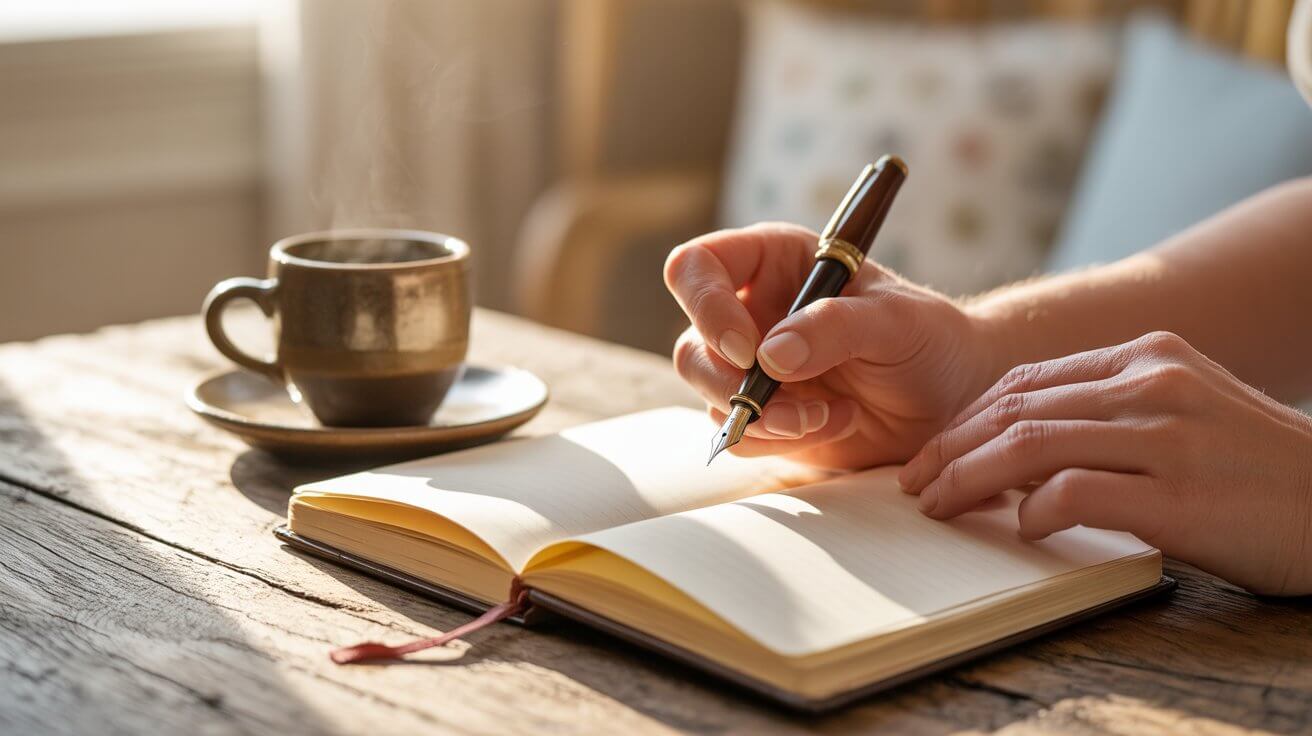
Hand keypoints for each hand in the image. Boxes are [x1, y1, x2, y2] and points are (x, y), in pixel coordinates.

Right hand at [664, 222, 998, 469]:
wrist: (952, 396)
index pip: (696, 267)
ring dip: (768, 418)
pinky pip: (741, 436)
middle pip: (692, 345)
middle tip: (792, 403)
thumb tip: (770, 357)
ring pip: (710, 396)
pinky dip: (784, 440)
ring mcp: (752, 369)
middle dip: (733, 384)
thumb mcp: (894, 319)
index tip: (749, 350)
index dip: (706, 306)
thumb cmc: (927, 337)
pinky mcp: (765, 417)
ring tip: (830, 414)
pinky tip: (836, 422)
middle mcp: (750, 312)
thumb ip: (834, 327)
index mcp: (771, 262)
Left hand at [900, 331, 1311, 594]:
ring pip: (1028, 444)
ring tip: (939, 505)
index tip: (936, 451)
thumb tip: (1022, 441)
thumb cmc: (1257, 468)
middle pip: (1015, 407)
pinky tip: (1022, 530)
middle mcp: (1151, 383)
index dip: (968, 418)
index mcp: (1147, 355)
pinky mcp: (1176, 496)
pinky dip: (1034, 512)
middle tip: (916, 482)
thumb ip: (1112, 409)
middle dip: (951, 448)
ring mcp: (1165, 436)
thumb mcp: (1187, 408)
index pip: (1026, 379)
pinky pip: (1073, 494)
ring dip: (968, 479)